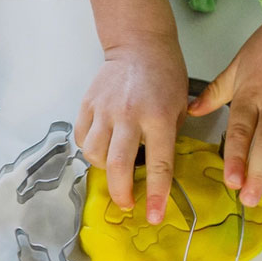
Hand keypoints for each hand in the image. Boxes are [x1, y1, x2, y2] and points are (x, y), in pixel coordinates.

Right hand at [75, 37, 188, 222]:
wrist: (139, 45)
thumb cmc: (165, 75)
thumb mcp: (179, 105)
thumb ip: (167, 136)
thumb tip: (156, 168)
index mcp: (158, 116)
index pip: (158, 164)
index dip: (155, 194)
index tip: (152, 215)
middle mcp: (128, 115)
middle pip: (117, 165)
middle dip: (120, 191)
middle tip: (126, 202)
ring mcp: (104, 110)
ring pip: (94, 153)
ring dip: (104, 168)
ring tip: (114, 166)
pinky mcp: (87, 105)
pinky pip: (82, 137)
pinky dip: (90, 147)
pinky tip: (101, 145)